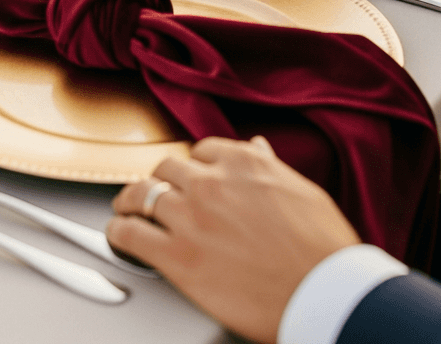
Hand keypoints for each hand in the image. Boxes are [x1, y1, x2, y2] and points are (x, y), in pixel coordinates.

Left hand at [107, 137, 359, 343]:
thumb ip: (270, 167)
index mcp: (244, 162)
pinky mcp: (176, 256)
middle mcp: (212, 182)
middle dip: (161, 181)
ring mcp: (190, 217)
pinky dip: (118, 231)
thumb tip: (257, 148)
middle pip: (167, 168)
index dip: (195, 165)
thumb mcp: (301, 190)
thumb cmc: (322, 247)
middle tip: (157, 193)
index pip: (203, 149)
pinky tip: (118, 234)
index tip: (192, 176)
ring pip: (141, 194)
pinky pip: (130, 233)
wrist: (322, 292)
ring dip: (130, 201)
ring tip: (126, 208)